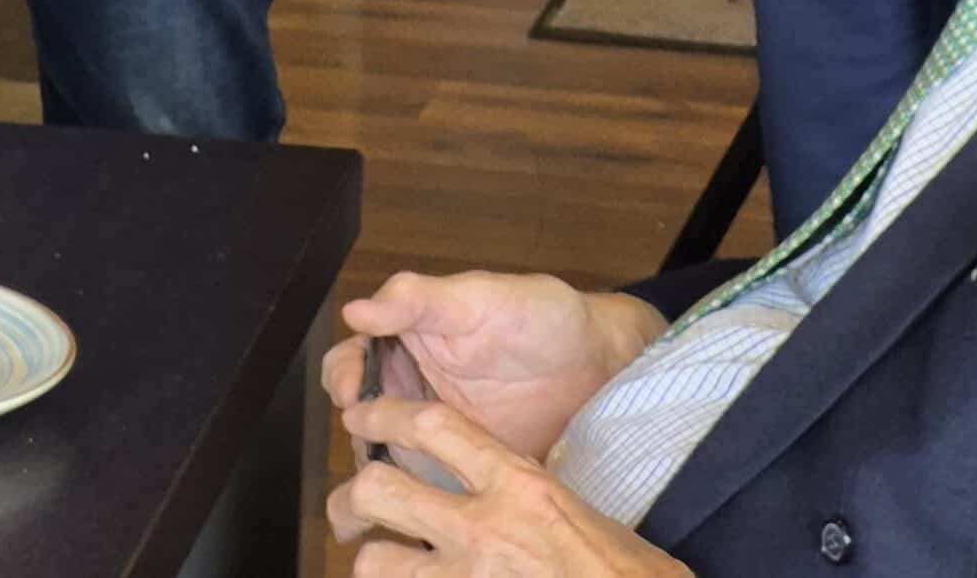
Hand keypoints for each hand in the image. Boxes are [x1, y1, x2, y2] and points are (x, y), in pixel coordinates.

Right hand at [323, 273, 663, 464]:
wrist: (597, 367)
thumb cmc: (541, 317)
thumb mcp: (479, 297)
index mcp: (410, 338)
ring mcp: (438, 431)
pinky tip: (416, 505)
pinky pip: (425, 486)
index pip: (352, 357)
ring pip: (386, 454)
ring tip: (388, 483)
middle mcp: (416, 387)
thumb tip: (357, 307)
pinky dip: (413, 498)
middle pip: (360, 414)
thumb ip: (418, 299)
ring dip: (378, 469)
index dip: (342, 376)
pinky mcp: (463, 468)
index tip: (349, 394)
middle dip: (354, 432)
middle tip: (367, 446)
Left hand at [331, 395, 689, 576]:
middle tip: (349, 505)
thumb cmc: (627, 575)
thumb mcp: (577, 513)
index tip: (365, 416)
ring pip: (376, 561)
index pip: (432, 425)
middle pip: (381, 487)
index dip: (386, 414)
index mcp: (518, 484)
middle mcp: (484, 529)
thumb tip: (496, 490)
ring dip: (370, 561)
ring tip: (372, 560)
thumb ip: (527, 493)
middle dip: (352, 494)